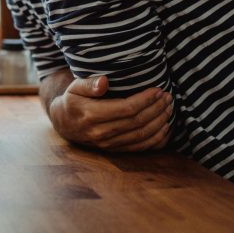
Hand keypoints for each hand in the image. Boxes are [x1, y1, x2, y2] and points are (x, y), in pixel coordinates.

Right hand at [49, 75, 172, 151]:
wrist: (64, 124)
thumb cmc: (72, 101)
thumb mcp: (74, 87)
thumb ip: (89, 84)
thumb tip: (105, 81)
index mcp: (91, 115)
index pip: (126, 108)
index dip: (146, 100)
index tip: (158, 90)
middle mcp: (100, 133)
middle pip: (137, 122)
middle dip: (156, 109)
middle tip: (168, 97)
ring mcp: (108, 144)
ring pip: (141, 136)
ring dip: (159, 122)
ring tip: (169, 109)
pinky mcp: (114, 150)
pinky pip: (140, 147)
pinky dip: (156, 139)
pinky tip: (165, 128)